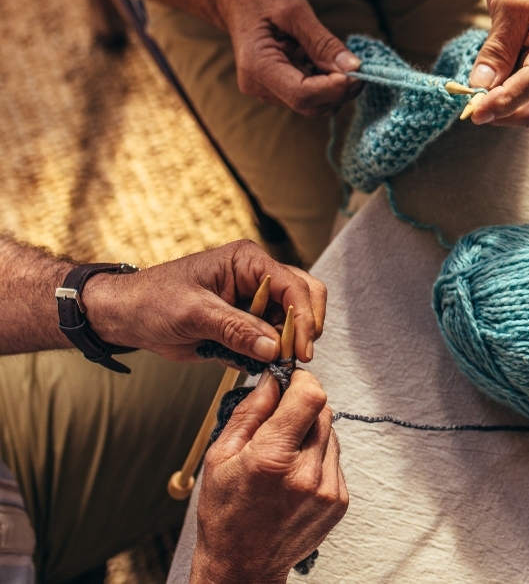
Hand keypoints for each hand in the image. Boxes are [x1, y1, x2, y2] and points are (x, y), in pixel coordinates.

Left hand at [82, 239, 326, 363]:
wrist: (125, 316)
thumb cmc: (153, 301)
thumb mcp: (194, 313)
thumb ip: (236, 329)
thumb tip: (274, 348)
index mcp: (248, 262)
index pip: (293, 285)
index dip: (303, 318)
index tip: (300, 350)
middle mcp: (257, 278)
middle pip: (304, 297)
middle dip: (304, 328)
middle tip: (295, 357)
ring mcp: (255, 302)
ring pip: (292, 321)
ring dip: (288, 344)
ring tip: (274, 365)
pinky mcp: (247, 324)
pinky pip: (272, 339)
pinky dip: (271, 355)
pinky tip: (259, 365)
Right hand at [191, 370, 346, 583]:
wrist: (243, 565)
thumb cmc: (225, 515)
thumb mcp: (221, 457)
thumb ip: (250, 413)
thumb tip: (271, 380)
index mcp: (272, 459)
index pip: (311, 397)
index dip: (301, 382)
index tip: (289, 382)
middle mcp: (306, 474)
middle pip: (323, 412)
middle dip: (301, 408)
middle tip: (278, 423)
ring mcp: (327, 489)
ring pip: (331, 434)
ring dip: (311, 434)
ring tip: (283, 456)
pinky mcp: (339, 500)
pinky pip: (334, 459)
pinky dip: (317, 458)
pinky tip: (294, 475)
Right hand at [215, 0, 361, 116]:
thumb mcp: (295, 12)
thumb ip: (324, 42)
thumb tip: (353, 68)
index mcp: (257, 67)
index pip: (302, 95)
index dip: (334, 89)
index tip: (357, 72)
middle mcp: (259, 87)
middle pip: (310, 105)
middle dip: (339, 91)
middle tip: (358, 68)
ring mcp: (266, 91)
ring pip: (312, 105)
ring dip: (335, 89)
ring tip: (341, 62)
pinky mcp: (276, 90)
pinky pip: (308, 96)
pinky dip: (325, 85)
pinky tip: (327, 64)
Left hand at [468, 0, 528, 128]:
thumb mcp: (507, 7)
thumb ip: (497, 49)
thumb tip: (482, 87)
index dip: (506, 102)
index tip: (477, 112)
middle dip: (507, 114)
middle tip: (474, 107)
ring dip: (506, 109)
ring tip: (479, 94)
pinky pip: (528, 96)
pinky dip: (506, 98)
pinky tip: (489, 86)